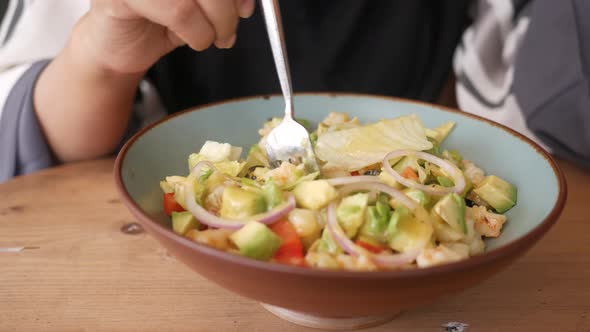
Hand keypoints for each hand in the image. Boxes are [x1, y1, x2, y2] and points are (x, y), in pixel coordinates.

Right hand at [75, 0, 254, 72]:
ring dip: (216, 24)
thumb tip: (247, 2)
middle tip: (228, 31)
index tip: (247, 6)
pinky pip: (179, 11)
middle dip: (228, 9)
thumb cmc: (155, 20)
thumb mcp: (200, 5)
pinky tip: (194, 40)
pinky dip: (197, 32)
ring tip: (211, 38)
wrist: (116, 47)